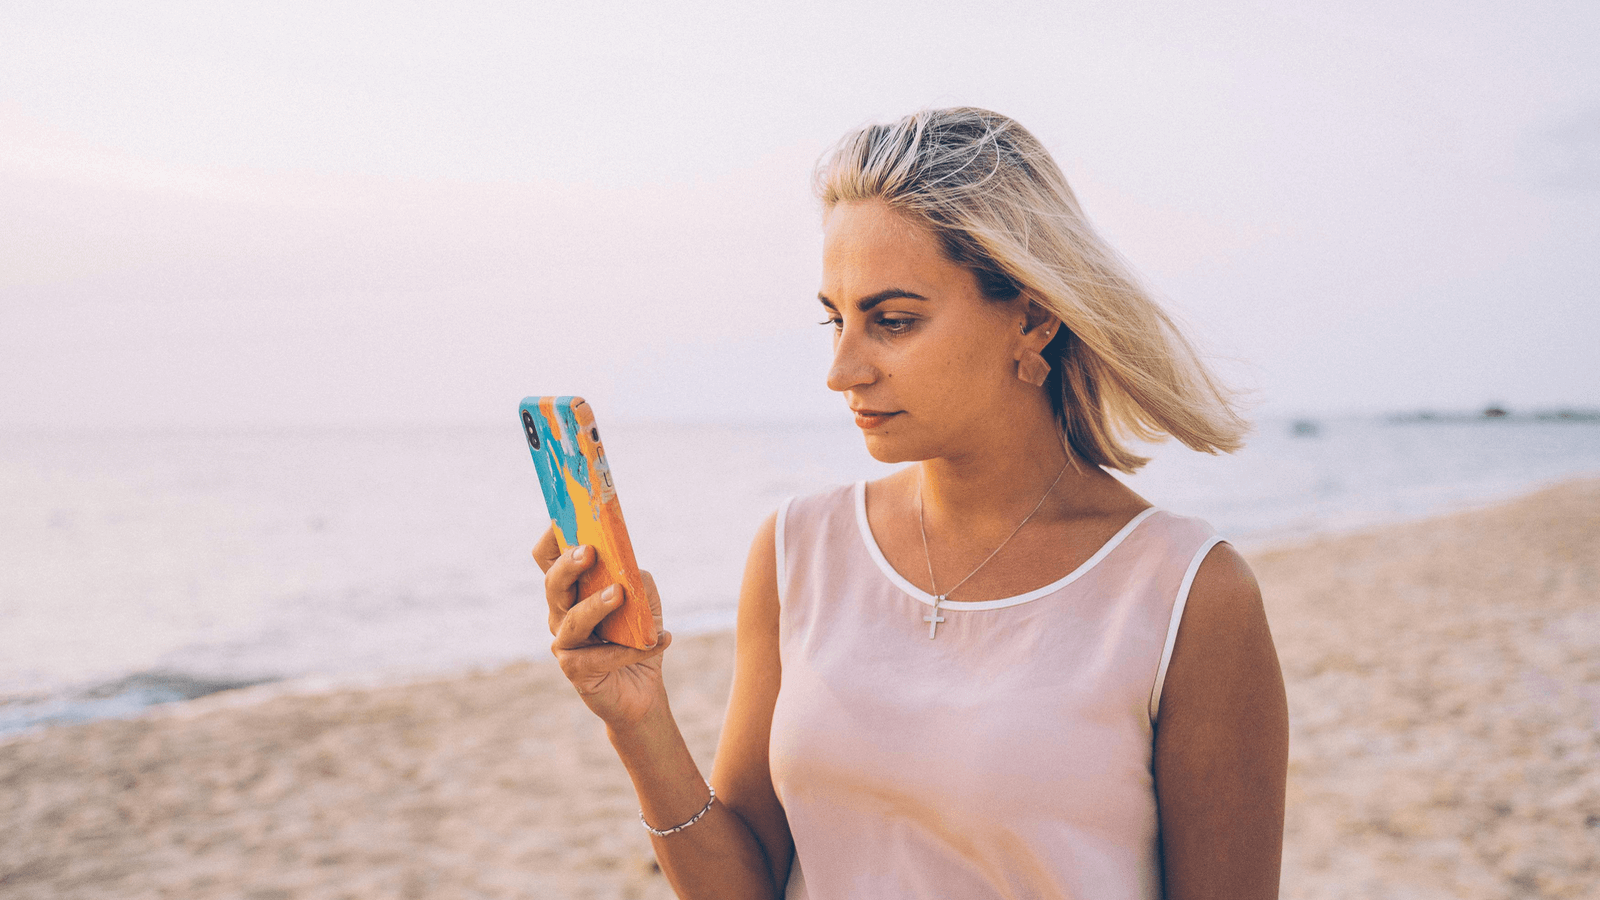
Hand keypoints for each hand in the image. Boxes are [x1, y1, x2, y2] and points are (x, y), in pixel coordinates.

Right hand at [534, 527, 672, 726]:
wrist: (641, 688)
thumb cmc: (637, 637)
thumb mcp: (645, 603)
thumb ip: (636, 581)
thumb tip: (629, 571)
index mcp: (573, 590)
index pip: (549, 558)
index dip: (553, 536)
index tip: (569, 516)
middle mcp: (561, 613)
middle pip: (552, 584)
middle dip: (568, 566)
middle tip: (589, 553)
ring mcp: (565, 642)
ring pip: (572, 619)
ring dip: (596, 605)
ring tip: (619, 594)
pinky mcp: (575, 669)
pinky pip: (598, 656)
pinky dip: (630, 649)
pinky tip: (660, 640)